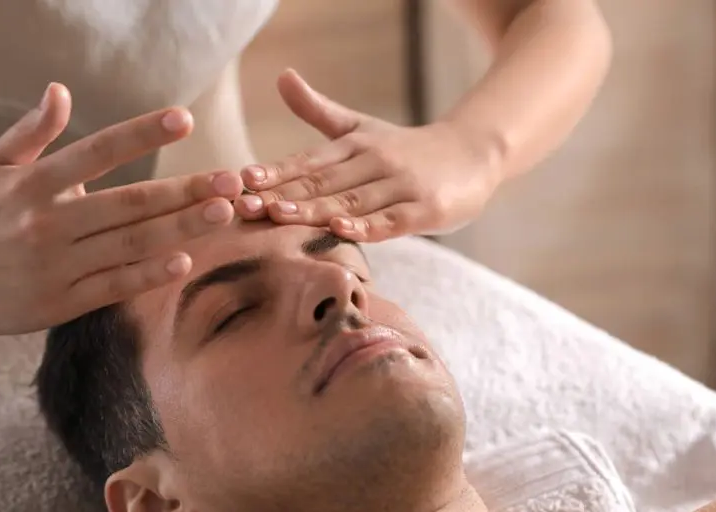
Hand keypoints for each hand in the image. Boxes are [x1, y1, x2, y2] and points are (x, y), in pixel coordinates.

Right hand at [0, 83, 241, 334]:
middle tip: (230, 180)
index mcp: (31, 185)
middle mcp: (45, 224)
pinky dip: (148, 274)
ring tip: (222, 213)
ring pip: (129, 245)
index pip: (96, 152)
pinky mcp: (58, 304)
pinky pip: (113, 287)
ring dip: (180, 229)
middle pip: (128, 204)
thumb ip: (30, 133)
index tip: (183, 120)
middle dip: (184, 191)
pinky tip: (184, 260)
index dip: (141, 134)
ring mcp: (54, 267)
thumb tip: (62, 92)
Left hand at [235, 70, 501, 242]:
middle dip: (282, 194)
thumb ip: (318, 110)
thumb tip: (282, 77)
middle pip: (322, 183)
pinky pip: (391, 221)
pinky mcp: (425, 210)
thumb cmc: (408, 148)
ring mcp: (400, 186)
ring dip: (314, 210)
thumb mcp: (361, 128)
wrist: (474, 153)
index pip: (308, 162)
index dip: (275, 172)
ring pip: (351, 202)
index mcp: (354, 145)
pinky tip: (340, 230)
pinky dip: (366, 227)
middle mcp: (375, 162)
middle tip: (245, 204)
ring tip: (279, 215)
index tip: (241, 180)